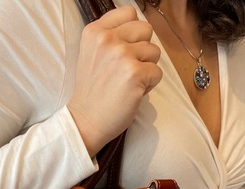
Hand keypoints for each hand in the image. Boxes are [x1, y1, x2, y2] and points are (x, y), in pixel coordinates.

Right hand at [68, 6, 161, 156]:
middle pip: (146, 30)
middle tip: (127, 69)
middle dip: (142, 49)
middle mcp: (108, 39)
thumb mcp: (91, 54)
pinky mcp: (135, 74)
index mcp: (95, 31)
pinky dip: (149, 85)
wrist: (86, 120)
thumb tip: (137, 29)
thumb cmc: (92, 92)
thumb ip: (109, 37)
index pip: (129, 12)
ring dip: (146, 68)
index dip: (133, 32)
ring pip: (154, 51)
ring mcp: (122, 56)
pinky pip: (157, 72)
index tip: (125, 48)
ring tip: (128, 82)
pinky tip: (133, 92)